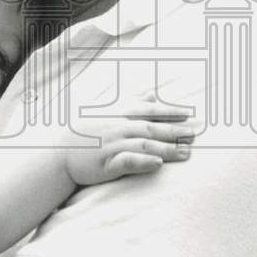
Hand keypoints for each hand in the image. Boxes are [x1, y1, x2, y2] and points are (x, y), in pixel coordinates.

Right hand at [65, 92, 198, 185]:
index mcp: (119, 114)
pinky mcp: (107, 163)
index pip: (150, 111)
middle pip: (152, 128)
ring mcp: (112, 145)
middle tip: (196, 134)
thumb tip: (153, 92)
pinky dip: (143, 162)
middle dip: (175, 131)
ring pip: (144, 145)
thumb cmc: (87, 130)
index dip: (171, 112)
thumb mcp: (109, 111)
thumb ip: (133, 101)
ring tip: (186, 153)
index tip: (190, 114)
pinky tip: (158, 164)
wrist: (60, 152)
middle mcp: (118, 127)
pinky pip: (128, 161)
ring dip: (167, 149)